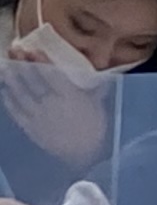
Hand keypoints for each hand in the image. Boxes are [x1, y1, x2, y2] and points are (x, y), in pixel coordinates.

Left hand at [0, 50, 105, 169]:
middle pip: (32, 80)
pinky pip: (17, 112)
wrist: (86, 157)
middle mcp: (50, 103)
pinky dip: (10, 101)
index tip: (30, 48)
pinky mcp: (30, 128)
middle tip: (14, 49)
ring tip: (5, 66)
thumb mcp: (99, 104)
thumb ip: (94, 88)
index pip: (50, 73)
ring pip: (21, 94)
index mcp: (69, 95)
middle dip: (22, 63)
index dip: (39, 60)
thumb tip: (94, 74)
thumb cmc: (97, 129)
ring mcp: (38, 116)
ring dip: (12, 79)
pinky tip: (5, 92)